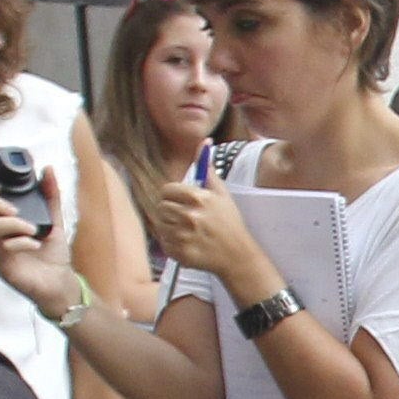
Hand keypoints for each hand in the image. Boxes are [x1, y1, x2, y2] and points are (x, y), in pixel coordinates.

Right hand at [0, 187, 82, 319]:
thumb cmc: (51, 253)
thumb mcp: (53, 219)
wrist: (60, 281)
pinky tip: (35, 243)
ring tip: (32, 228)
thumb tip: (48, 169)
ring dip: (12, 223)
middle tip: (14, 208)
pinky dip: (22, 241)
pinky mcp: (0, 266)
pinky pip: (3, 247)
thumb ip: (50, 195)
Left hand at [146, 176, 271, 293]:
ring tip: (186, 231)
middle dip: (170, 212)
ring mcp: (184, 235)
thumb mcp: (222, 194)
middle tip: (184, 218)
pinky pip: (164, 243)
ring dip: (170, 227)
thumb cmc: (230, 223)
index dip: (171, 196)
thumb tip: (204, 143)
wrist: (238, 256)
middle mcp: (190, 216)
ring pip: (160, 225)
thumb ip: (208, 170)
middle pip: (161, 207)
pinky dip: (172, 244)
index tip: (179, 202)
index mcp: (198, 198)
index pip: (166, 190)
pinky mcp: (181, 252)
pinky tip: (186, 243)